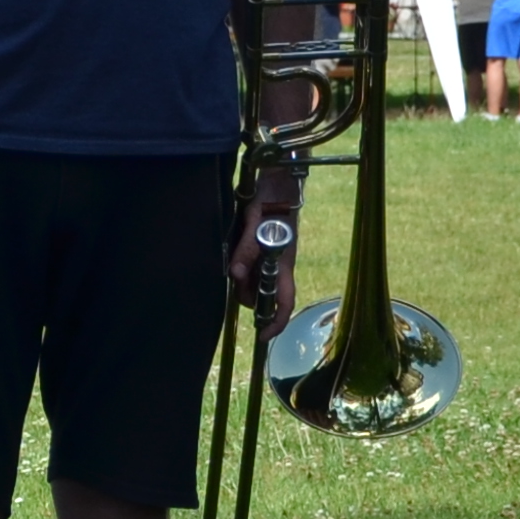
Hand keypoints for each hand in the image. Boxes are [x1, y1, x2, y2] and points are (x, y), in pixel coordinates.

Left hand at [233, 154, 307, 331]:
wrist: (277, 181)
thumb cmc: (270, 200)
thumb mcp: (255, 224)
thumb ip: (246, 250)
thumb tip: (235, 275)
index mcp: (284, 264)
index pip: (284, 302)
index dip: (276, 323)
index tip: (262, 337)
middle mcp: (279, 266)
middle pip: (264, 296)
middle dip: (248, 296)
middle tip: (234, 281)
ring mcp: (272, 259)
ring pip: (255, 283)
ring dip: (242, 282)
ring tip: (235, 264)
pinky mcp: (263, 251)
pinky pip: (251, 269)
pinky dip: (242, 270)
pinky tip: (236, 259)